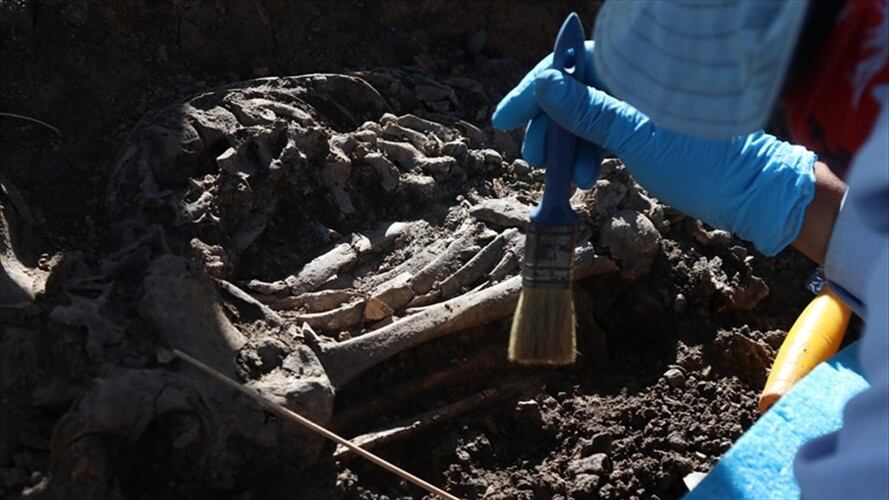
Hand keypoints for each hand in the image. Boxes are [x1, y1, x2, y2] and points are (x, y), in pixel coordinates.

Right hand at [492, 43, 816, 255]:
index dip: (533, 90)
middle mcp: (633, 82)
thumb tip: (542, 84)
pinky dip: (586, 157)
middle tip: (531, 158)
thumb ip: (587, 111)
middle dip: (547, 126)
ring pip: (582, 120)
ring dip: (565, 148)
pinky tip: (583, 179)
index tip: (505, 119)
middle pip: (570, 93)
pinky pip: (599, 138)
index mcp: (637, 68)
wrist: (748, 195)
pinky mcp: (640, 133)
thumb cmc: (701, 161)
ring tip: (563, 178)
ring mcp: (636, 108)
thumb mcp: (636, 137)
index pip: (570, 65)